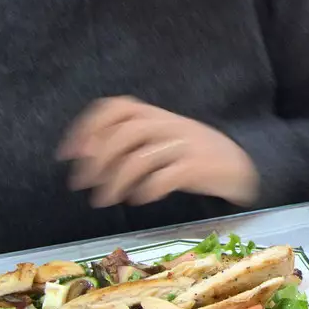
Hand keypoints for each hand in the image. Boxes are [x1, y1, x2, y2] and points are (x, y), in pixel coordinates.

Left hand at [58, 97, 258, 207]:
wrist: (239, 164)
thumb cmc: (193, 154)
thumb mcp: (162, 138)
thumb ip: (131, 141)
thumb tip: (86, 157)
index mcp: (156, 115)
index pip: (116, 108)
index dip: (87, 127)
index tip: (69, 154)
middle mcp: (169, 124)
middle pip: (124, 134)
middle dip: (97, 160)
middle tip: (82, 184)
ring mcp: (185, 145)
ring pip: (140, 158)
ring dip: (115, 181)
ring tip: (104, 200)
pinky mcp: (198, 167)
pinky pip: (166, 176)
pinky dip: (147, 190)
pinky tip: (140, 199)